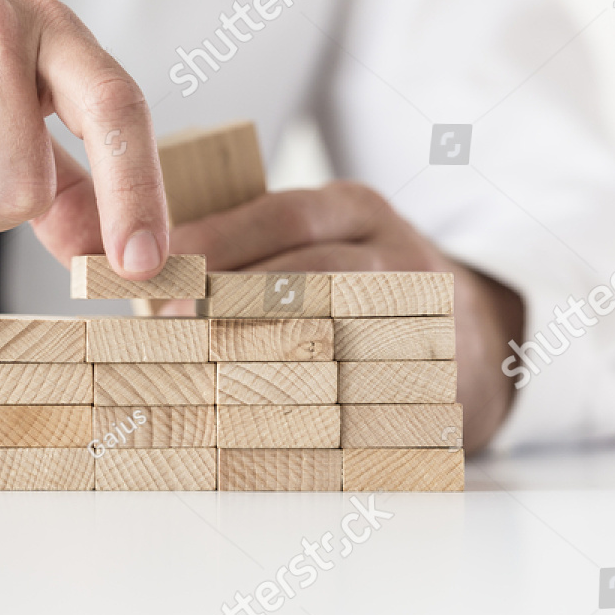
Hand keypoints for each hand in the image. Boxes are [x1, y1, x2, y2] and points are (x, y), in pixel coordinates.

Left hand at [167, 182, 525, 453]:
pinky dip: (307, 391)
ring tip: (197, 360)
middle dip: (226, 293)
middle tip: (163, 320)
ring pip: (333, 320)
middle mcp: (391, 249)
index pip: (277, 215)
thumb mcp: (320, 245)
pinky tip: (255, 406)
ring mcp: (417, 309)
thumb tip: (146, 282)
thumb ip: (251, 252)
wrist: (467, 337)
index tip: (156, 268)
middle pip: (303, 265)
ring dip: (258, 342)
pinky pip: (362, 378)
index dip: (213, 241)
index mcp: (354, 208)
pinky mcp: (428, 364)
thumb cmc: (354, 288)